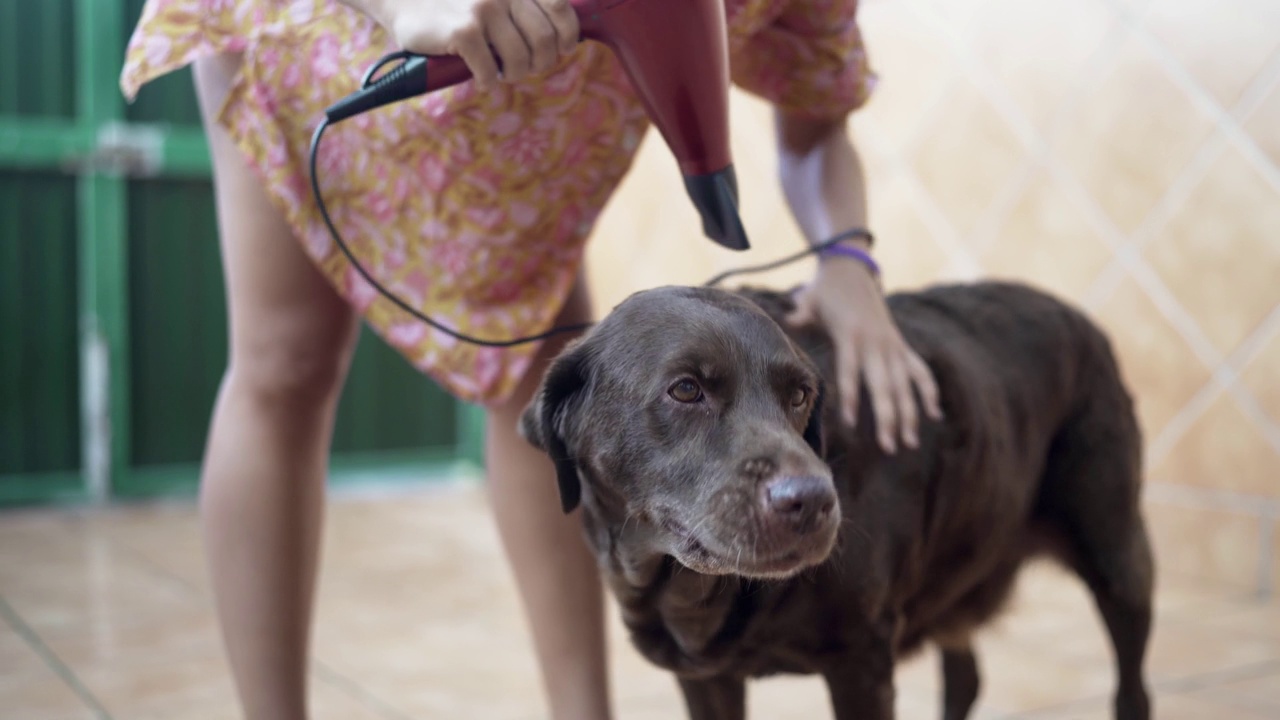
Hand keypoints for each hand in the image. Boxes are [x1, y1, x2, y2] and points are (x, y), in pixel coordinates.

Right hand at [362, 0, 579, 89]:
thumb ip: (521, 7)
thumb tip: (560, 39)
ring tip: (501, 73)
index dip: (568, 36)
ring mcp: (484, 9)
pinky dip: (488, 82)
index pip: (562, 9)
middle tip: (524, 67)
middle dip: (540, 63)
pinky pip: (490, 71)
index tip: (562, 49)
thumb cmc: (452, 2)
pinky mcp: (464, 30)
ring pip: (521, 60)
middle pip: (544, 42)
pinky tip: (481, 79)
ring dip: (514, 75)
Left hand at [786, 256, 942, 453]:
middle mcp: (876, 343)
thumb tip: (790, 318)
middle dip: (888, 418)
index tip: (850, 424)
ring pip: (905, 385)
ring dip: (909, 414)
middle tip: (889, 448)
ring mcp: (892, 345)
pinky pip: (919, 371)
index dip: (852, 396)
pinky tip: (935, 415)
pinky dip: (928, 391)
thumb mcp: (811, 299)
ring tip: (909, 443)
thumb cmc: (825, 290)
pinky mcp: (900, 345)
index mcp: (852, 335)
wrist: (851, 269)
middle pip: (884, 386)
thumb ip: (802, 312)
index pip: (851, 371)